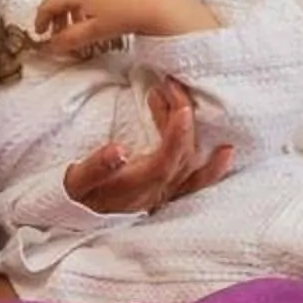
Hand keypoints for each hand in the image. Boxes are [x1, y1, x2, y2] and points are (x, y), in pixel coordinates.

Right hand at [35, 0, 216, 56]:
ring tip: (82, 20)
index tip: (41, 33)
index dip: (41, 18)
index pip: (49, 2)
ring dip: (75, 1)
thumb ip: (69, 39)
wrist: (164, 1)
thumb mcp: (95, 32)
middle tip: (60, 30)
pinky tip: (101, 3)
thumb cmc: (126, 17)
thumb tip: (49, 46)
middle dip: (58, 10)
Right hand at [64, 75, 232, 212]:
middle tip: (172, 85)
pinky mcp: (166, 192)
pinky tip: (226, 151)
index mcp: (136, 187)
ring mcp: (164, 193)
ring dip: (190, 128)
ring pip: (189, 161)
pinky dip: (213, 168)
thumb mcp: (77, 182)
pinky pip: (196, 182)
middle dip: (181, 117)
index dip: (177, 134)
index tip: (182, 107)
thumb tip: (118, 150)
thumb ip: (97, 167)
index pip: (165, 160)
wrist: (77, 217)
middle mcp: (157, 192)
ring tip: (179, 96)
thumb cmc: (77, 195)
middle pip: (181, 154)